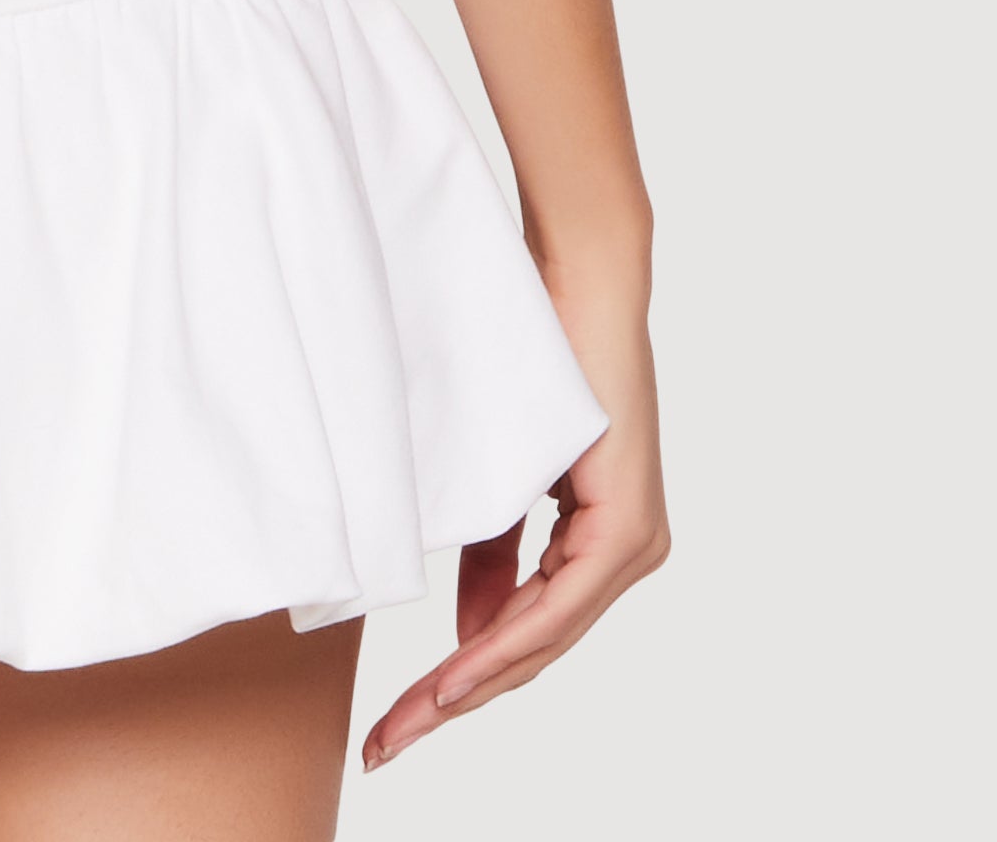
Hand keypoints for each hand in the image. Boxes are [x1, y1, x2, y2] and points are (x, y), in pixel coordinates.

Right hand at [360, 265, 666, 769]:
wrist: (577, 277)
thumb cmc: (533, 352)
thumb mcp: (497, 475)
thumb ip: (489, 552)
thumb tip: (469, 632)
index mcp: (597, 544)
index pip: (523, 637)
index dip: (456, 685)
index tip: (398, 725)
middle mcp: (627, 554)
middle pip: (532, 653)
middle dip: (452, 703)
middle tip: (389, 743)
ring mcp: (633, 542)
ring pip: (545, 641)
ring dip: (471, 683)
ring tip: (411, 720)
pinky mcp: (626, 524)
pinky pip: (561, 605)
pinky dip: (506, 640)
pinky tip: (460, 671)